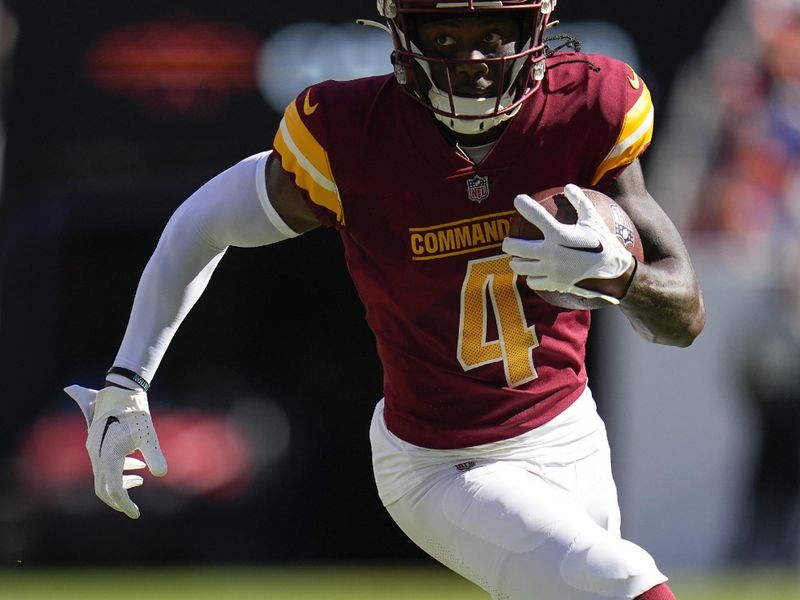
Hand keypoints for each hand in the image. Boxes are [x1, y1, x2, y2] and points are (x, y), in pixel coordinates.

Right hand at [64, 384, 167, 518]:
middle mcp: (97, 456)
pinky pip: (104, 464)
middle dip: (118, 501)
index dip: (125, 505)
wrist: (120, 393)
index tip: (136, 514)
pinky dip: (118, 470)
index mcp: (109, 457)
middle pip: (103, 489)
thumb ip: (155, 455)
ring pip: (103, 477)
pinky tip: (137, 465)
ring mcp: (95, 450)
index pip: (114, 490)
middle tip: (133, 508)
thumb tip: (162, 474)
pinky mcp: (97, 443)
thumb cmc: (136, 414)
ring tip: (140, 480)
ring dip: (119, 484)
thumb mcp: (149, 435)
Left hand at [501, 184, 633, 303]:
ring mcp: (551, 270)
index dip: (525, 206)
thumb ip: (580, 202)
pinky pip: (534, 282)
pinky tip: (530, 274)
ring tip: (515, 259)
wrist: (614, 273)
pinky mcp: (554, 284)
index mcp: (560, 235)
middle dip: (508, 244)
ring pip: (522, 267)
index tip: (517, 199)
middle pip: (518, 248)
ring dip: (516, 262)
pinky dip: (530, 277)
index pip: (537, 216)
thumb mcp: (594, 220)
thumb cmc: (604, 243)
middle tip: (507, 242)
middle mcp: (552, 253)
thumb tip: (568, 186)